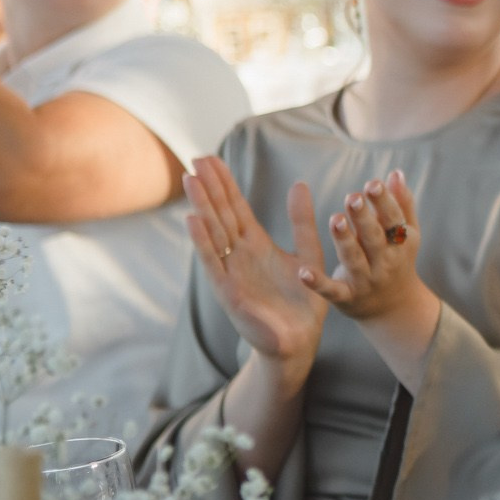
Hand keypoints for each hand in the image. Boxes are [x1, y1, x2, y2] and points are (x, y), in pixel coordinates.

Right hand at [185, 158, 327, 384]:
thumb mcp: (308, 254)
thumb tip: (300, 185)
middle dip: (209, 188)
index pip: (236, 208)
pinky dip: (203, 242)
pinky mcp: (230, 291)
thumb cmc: (302, 302)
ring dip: (202, 207)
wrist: (300, 342)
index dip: (225, 184)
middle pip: (221, 215)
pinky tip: (193, 220)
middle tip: (195, 158)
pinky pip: (214, 262)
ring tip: (191, 180)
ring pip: (214, 233)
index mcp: (256, 245)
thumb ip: (302, 222)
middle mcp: (240, 255)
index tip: (211, 159)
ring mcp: (231, 272)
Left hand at [297, 171, 434, 324]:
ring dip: (345, 241)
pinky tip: (303, 272)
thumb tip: (395, 173)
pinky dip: (317, 283)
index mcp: (400, 244)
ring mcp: (366, 281)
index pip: (393, 220)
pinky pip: (331, 290)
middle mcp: (385, 263)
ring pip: (354, 260)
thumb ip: (401, 205)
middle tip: (352, 198)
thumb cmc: (396, 261)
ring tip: (335, 220)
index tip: (372, 184)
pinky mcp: (346, 298)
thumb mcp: (405, 236)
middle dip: (364, 218)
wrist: (394, 308)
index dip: (384, 202)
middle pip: (374, 238)